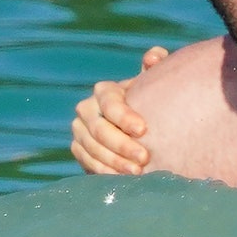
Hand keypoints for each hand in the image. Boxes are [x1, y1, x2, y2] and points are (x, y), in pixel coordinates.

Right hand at [69, 46, 166, 174]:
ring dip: (114, 161)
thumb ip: (157, 65)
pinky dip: (105, 171)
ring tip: (137, 172)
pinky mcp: (79, 149)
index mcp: (105, 91)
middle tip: (144, 158)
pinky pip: (87, 162)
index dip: (123, 116)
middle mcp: (87, 109)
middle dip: (120, 144)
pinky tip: (124, 179)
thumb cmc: (151, 101)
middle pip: (98, 129)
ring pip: (92, 147)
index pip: (109, 102)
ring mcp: (80, 131)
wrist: (140, 126)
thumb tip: (153, 57)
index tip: (143, 130)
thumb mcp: (155, 83)